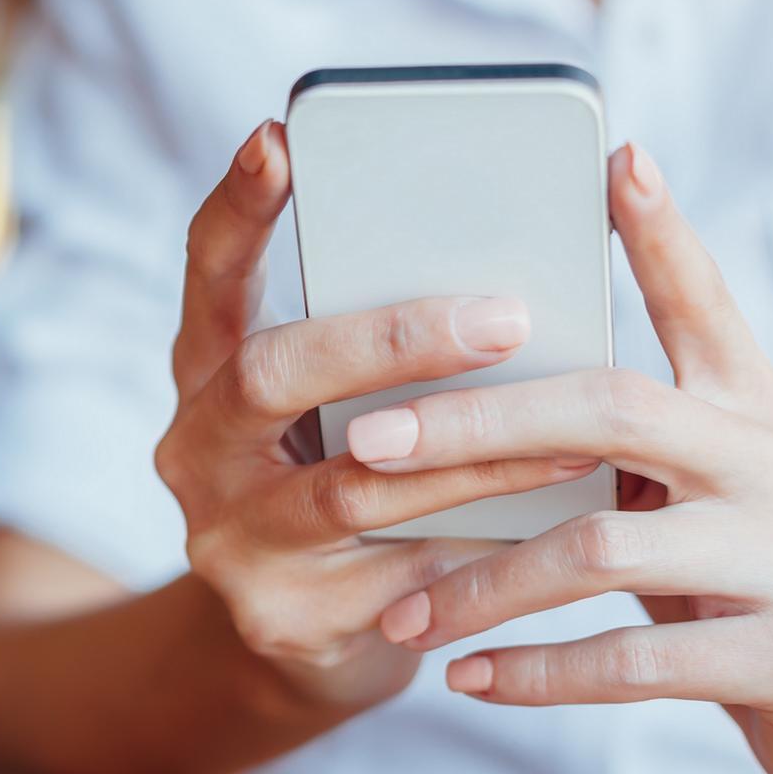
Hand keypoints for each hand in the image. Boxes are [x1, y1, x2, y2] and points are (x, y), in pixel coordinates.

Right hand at [155, 121, 602, 709]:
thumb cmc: (348, 477)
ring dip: (472, 458)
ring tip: (575, 436)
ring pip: (353, 487)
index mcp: (206, 368)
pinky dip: (482, 549)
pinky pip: (399, 576)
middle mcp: (197, 446)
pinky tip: (557, 535)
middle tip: (505, 318)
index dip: (239, 205)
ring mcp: (230, 538)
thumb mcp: (335, 406)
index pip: (209, 270)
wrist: (302, 636)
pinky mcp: (282, 618)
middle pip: (272, 374)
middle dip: (392, 341)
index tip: (279, 137)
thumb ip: (378, 347)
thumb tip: (519, 267)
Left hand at [370, 143, 772, 773]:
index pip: (700, 303)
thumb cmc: (740, 562)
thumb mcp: (704, 473)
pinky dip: (536, 671)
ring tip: (400, 614)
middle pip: (608, 412)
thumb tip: (504, 337)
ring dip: (480, 585)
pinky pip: (633, 659)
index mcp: (751, 407)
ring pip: (599, 549)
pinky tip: (465, 677)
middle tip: (361, 443)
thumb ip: (629, 410)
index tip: (614, 159)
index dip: (662, 234)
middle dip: (471, 424)